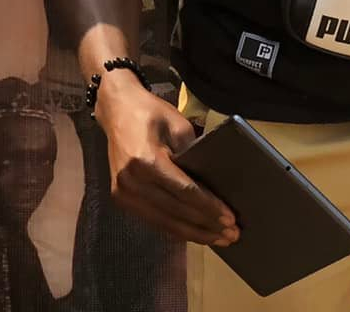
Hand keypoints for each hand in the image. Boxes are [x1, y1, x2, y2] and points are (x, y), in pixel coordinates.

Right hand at [96, 75, 234, 246]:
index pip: (185, 192)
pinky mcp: (121, 199)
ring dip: (194, 233)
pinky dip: (176, 228)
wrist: (116, 110)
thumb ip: (193, 154)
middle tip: (232, 235)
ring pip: (165, 223)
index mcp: (146, 161)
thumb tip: (213, 184)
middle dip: (206, 226)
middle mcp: (132, 182)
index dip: (209, 208)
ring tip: (219, 239)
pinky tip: (195, 232)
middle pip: (176, 212)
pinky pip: (153, 219)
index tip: (230, 219)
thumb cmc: (150, 112)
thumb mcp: (178, 125)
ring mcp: (123, 193)